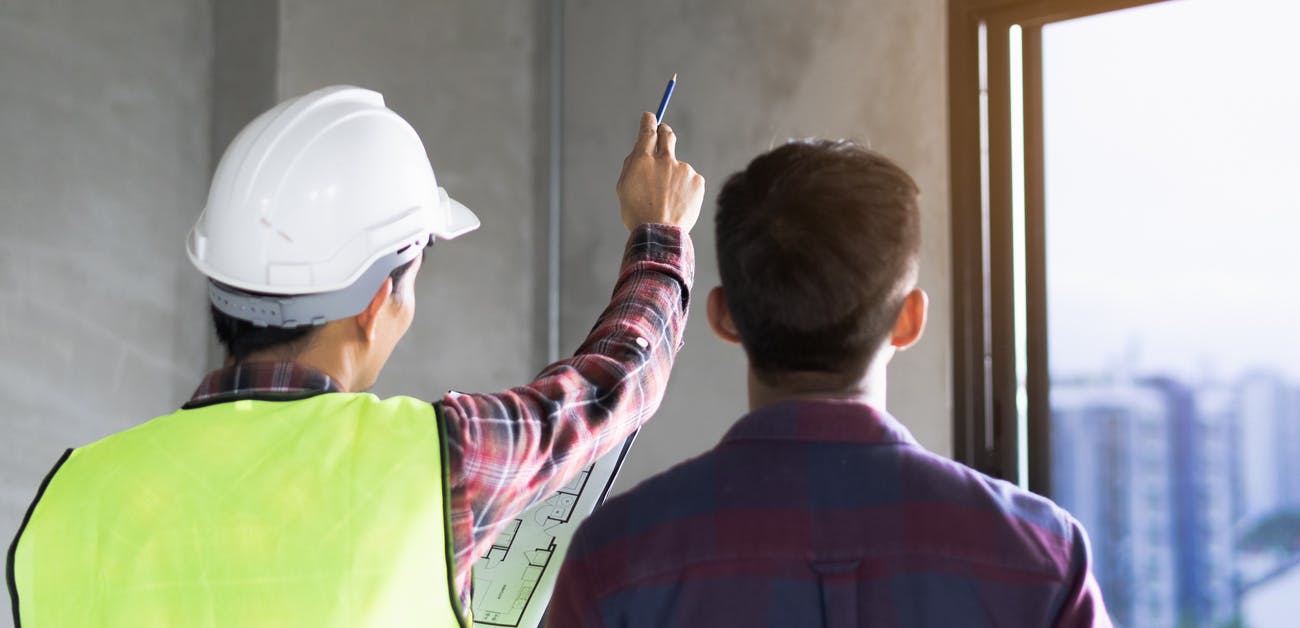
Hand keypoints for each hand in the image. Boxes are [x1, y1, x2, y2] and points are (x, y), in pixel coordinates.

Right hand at [616, 112, 704, 231]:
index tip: (650, 117)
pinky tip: (678, 204)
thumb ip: (632, 164)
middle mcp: (664, 159)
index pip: (647, 130)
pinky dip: (685, 189)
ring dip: (673, 177)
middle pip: (667, 135)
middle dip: (664, 132)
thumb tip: (639, 148)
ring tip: (667, 200)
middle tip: (663, 136)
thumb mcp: (623, 187)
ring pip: (677, 167)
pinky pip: (690, 181)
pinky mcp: (697, 181)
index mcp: (642, 160)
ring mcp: (683, 169)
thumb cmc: (637, 213)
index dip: (649, 121)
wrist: (660, 234)